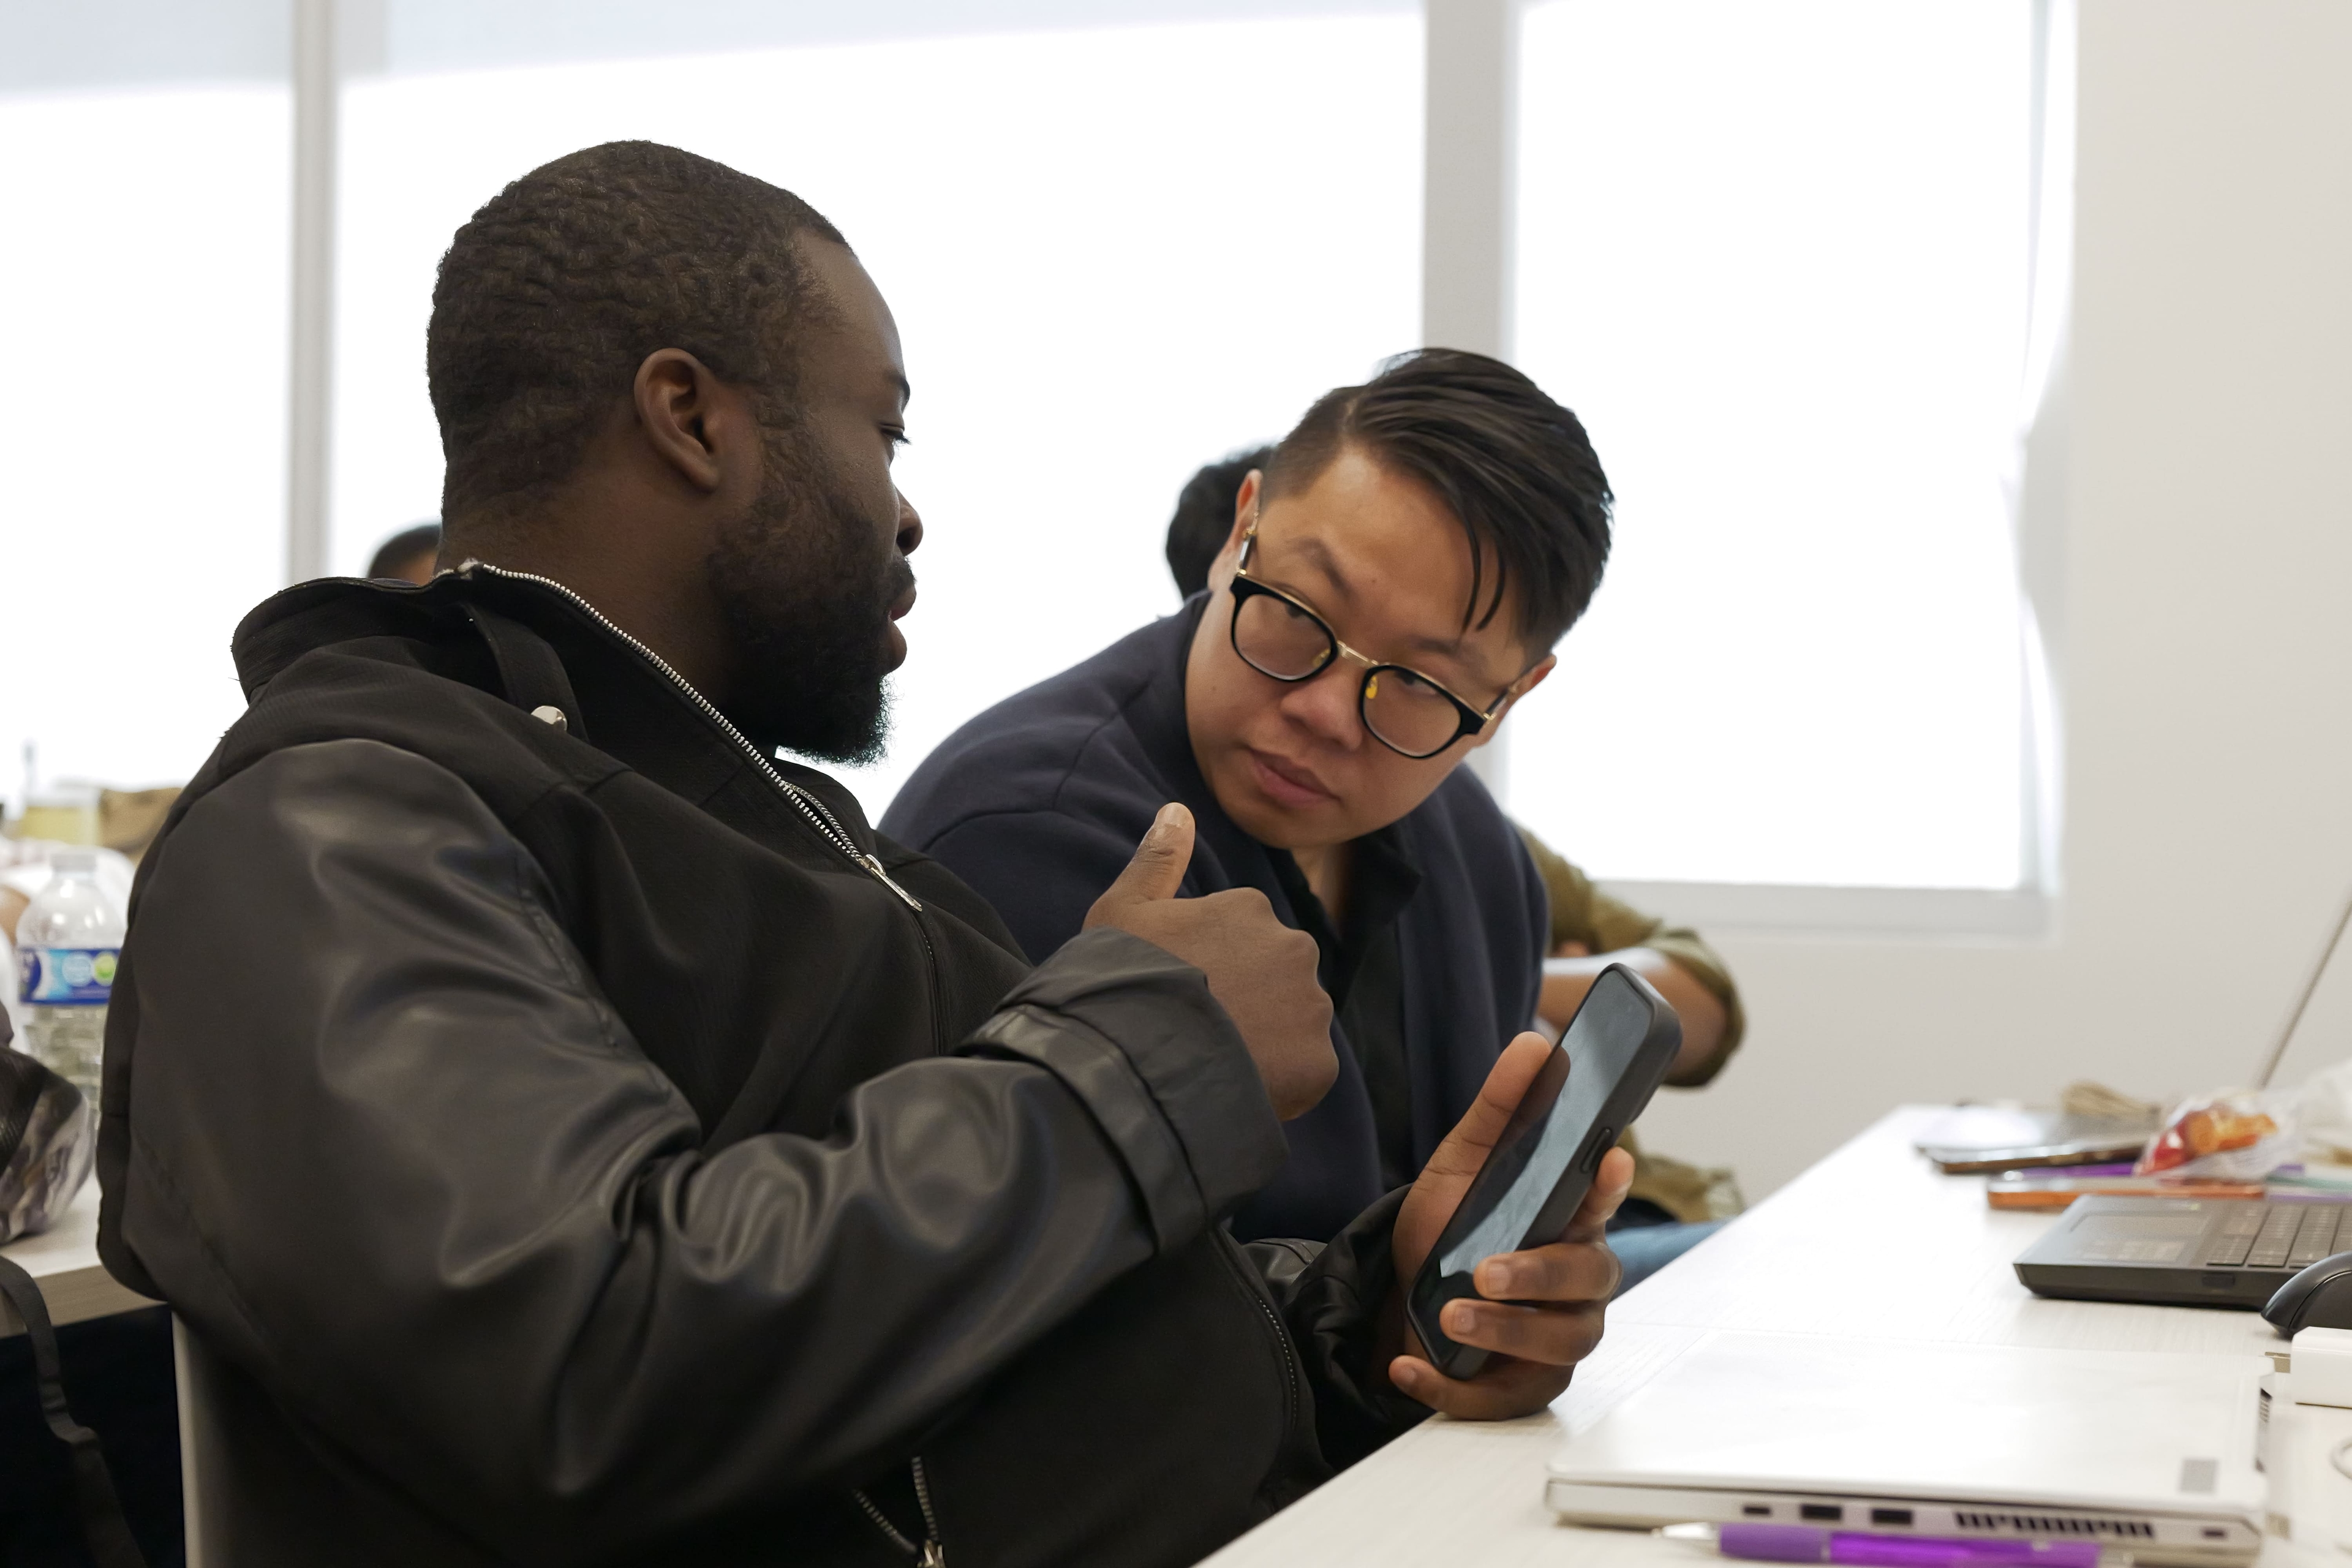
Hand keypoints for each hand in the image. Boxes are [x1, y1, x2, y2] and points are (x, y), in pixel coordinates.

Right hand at [1085, 803, 1336, 1119]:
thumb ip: (1158, 859)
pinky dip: (1280, 1080)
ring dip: (1266, 1040)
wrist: (1136, 1062)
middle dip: (1247, 1001)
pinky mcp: (1318, 1061)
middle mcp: (1293, 949)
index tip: (1179, 991)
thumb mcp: (1123, 910)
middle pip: (1273, 978)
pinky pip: (1304, 1070)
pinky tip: (1237, 1085)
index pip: (1239, 939)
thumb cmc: (1122, 980)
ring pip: (1292, 1023)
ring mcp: (1310, 1006)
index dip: (1207, 969)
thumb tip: (1178, 809)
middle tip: (1199, 1030)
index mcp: (1250, 908)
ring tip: (1215, 1063)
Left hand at [1385, 1032, 1632, 1418]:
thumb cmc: (1449, 1231)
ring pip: (1560, 1342)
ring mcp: (1556, 1337)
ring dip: (1503, 1333)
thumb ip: (1499, 1109)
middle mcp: (1576, 1282)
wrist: (1401, 1301)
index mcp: (1568, 1220)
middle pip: (1589, 1279)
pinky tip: (1412, 1366)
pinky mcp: (1524, 1387)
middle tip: (1487, 1272)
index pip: (1599, 1200)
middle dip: (1540, 1275)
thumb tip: (1533, 1044)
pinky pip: (1504, 1398)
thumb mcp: (1459, 1165)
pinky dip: (1453, 1388)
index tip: (1608, 1161)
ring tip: (1449, 1318)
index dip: (1608, 1184)